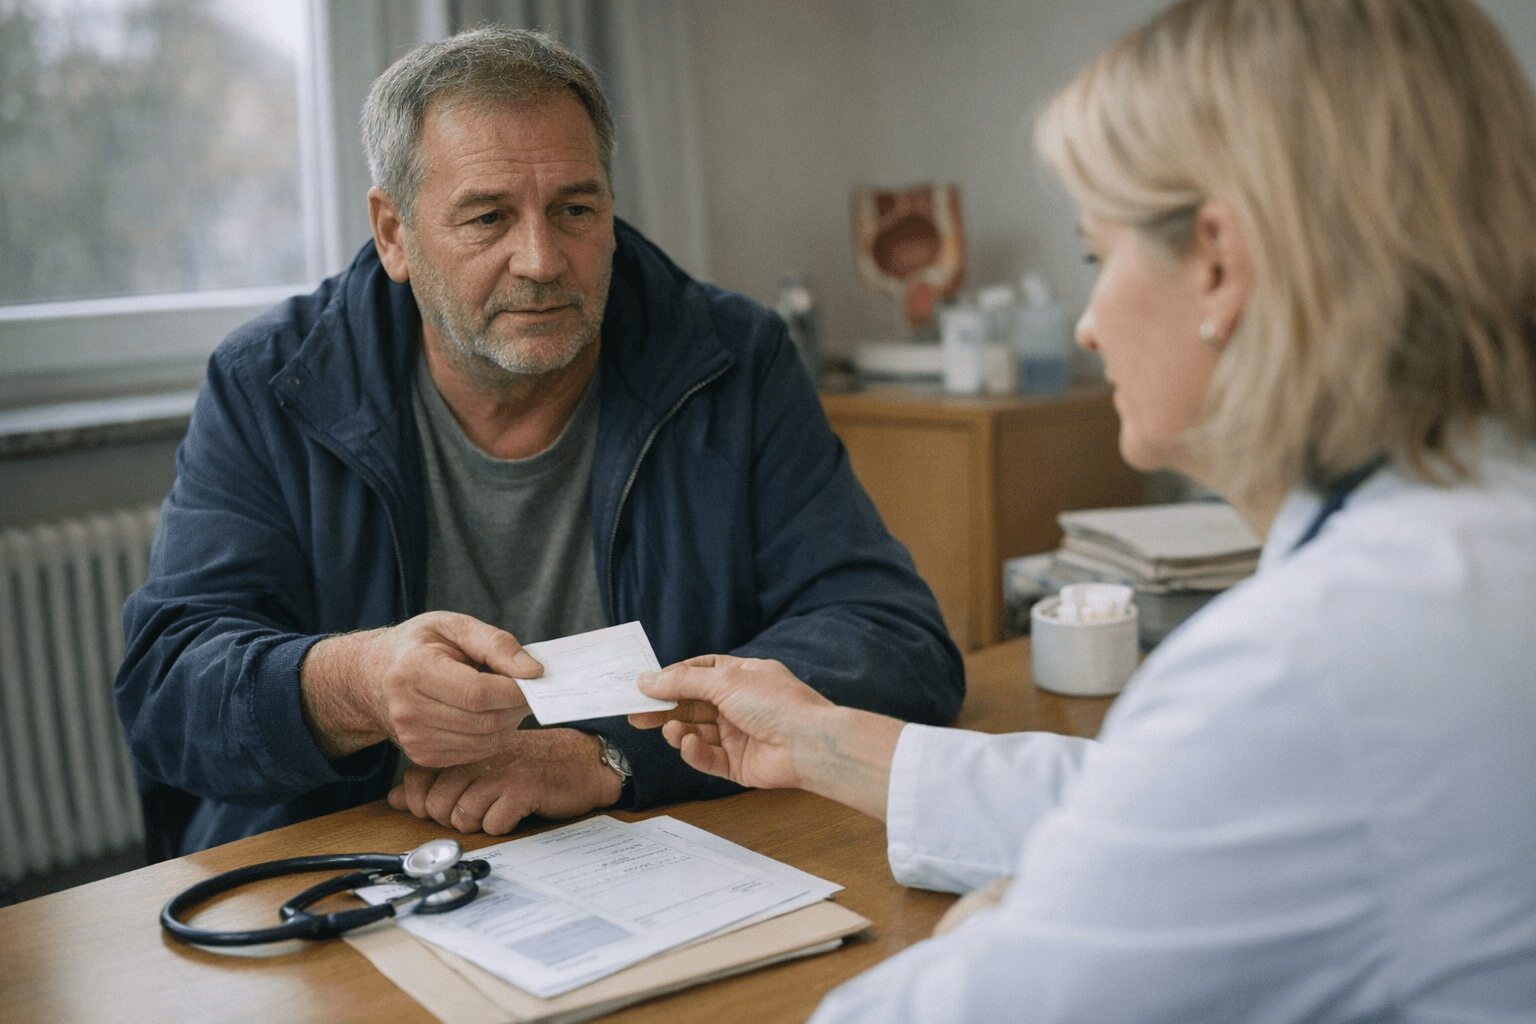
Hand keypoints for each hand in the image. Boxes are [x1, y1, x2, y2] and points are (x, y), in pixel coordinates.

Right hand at [301, 610, 541, 765]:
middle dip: (516, 707)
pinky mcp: (421, 756)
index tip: (535, 679)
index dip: (514, 690)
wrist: (373, 676)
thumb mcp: (454, 626)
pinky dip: (492, 736)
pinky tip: (487, 714)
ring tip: (506, 699)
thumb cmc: (419, 645)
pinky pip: (474, 753)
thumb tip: (534, 671)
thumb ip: (496, 643)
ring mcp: (412, 739)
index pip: (477, 693)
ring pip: (484, 742)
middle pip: (484, 721)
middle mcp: (408, 710)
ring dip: (508, 723)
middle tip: (528, 690)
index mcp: (414, 670)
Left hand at [387, 728, 623, 834]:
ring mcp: (501, 771)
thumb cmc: (530, 766)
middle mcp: (478, 757)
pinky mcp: (523, 788)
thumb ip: (436, 782)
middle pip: (435, 805)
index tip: (446, 804)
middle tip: (478, 810)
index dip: (423, 803)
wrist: (582, 762)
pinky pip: (493, 823)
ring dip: (477, 824)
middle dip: (450, 819)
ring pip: (461, 816)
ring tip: (498, 809)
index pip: (416, 781)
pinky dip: (502, 826)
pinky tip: (516, 812)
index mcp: (464, 749)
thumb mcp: (480, 769)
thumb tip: (394, 798)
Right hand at [632, 653, 904, 820]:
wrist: (809, 744)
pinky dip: (694, 752)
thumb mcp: (724, 681)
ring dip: (679, 730)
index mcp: (742, 677)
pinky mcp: (738, 764)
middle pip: (693, 705)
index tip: (645, 685)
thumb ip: (682, 682)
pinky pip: (708, 757)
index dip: (673, 678)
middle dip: (665, 709)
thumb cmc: (777, 703)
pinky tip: (687, 744)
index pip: (699, 672)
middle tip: (636, 714)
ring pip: (697, 732)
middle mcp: (740, 704)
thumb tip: (646, 679)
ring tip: (668, 729)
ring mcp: (739, 735)